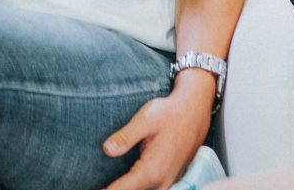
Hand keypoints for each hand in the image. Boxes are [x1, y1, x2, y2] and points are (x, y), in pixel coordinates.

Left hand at [98, 75, 214, 189]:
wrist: (195, 111)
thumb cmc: (170, 113)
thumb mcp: (145, 120)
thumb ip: (125, 137)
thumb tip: (106, 150)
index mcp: (152, 170)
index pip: (123, 189)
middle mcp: (161, 181)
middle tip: (98, 186)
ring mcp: (168, 181)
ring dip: (127, 188)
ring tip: (108, 185)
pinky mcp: (170, 177)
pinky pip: (152, 189)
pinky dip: (138, 187)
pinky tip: (127, 182)